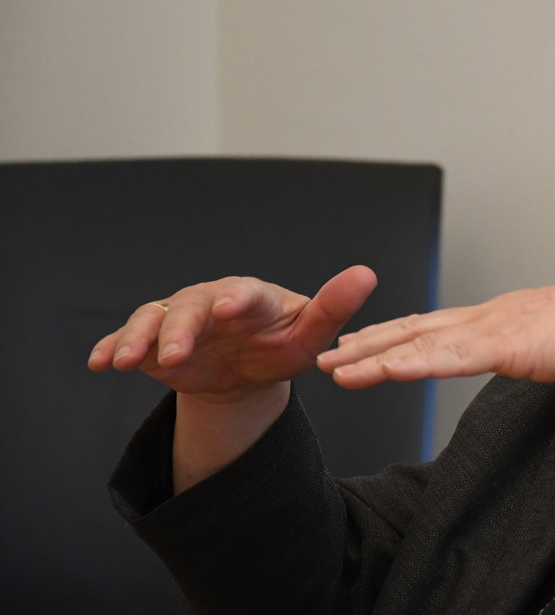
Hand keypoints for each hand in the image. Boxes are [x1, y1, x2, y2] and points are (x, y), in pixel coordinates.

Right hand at [88, 266, 377, 399]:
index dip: (237, 299)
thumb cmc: (283, 343)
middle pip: (191, 308)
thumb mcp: (311, 334)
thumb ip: (335, 307)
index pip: (245, 292)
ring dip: (139, 339)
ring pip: (154, 320)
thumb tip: (367, 273)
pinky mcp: (154, 340)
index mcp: (252, 296)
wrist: (249, 368)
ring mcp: (179, 318)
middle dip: (180, 329)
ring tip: (124, 361)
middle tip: (174, 354)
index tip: (230, 307)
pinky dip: (113, 348)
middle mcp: (211, 300)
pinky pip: (130, 340)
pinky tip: (99, 363)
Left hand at [317, 271, 554, 388]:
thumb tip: (531, 361)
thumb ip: (536, 352)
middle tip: (327, 354)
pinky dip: (412, 363)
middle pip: (416, 329)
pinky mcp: (509, 344)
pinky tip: (384, 371)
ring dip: (374, 356)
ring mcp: (496, 327)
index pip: (437, 326)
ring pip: (421, 342)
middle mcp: (490, 315)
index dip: (396, 335)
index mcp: (502, 316)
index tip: (363, 344)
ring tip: (334, 368)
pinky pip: (451, 358)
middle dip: (368, 343)